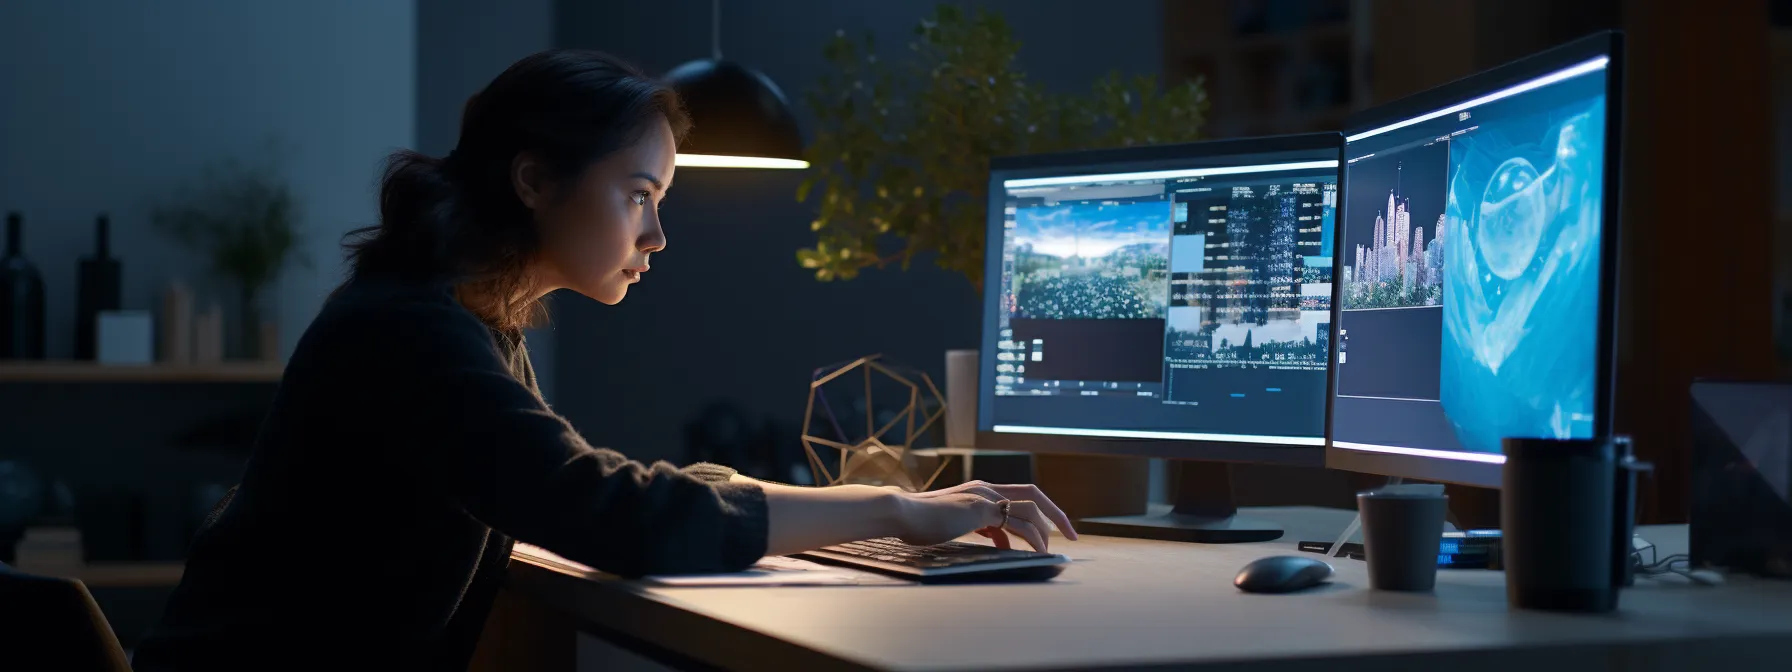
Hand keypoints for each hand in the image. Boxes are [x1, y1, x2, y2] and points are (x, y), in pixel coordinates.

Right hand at [895, 481, 1077, 551]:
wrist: (901, 514)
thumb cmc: (921, 522)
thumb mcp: (956, 522)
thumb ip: (978, 526)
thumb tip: (997, 538)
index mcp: (981, 490)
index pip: (1020, 495)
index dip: (1039, 511)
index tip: (1048, 531)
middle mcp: (987, 488)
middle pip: (1034, 495)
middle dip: (1056, 515)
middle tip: (1072, 535)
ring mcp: (985, 496)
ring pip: (1031, 509)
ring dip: (1046, 531)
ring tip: (1050, 550)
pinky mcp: (982, 509)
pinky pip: (1019, 524)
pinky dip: (1032, 539)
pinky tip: (1035, 553)